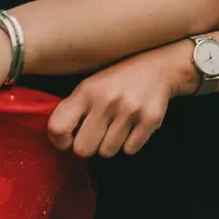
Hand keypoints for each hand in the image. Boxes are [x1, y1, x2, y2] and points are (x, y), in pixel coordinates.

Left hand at [47, 41, 195, 157]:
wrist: (160, 67)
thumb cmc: (118, 80)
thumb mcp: (91, 85)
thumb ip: (74, 110)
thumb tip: (60, 140)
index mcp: (87, 91)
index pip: (57, 127)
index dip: (59, 141)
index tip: (68, 139)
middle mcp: (107, 100)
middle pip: (83, 149)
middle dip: (89, 145)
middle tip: (97, 133)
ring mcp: (130, 110)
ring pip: (107, 152)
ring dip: (111, 144)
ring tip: (117, 125)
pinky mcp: (150, 119)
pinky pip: (130, 149)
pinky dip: (131, 142)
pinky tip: (133, 125)